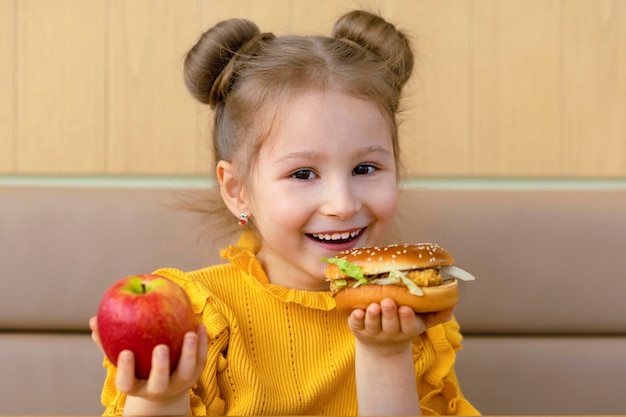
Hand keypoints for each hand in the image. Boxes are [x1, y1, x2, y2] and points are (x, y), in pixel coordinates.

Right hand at [89, 316, 207, 410]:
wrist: (166, 387)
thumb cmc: (138, 366)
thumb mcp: (123, 358)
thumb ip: (108, 342)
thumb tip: (92, 320)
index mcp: (136, 386)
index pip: (127, 383)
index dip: (126, 370)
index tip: (126, 353)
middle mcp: (157, 388)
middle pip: (159, 383)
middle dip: (160, 366)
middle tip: (161, 347)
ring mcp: (178, 383)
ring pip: (186, 372)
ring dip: (189, 352)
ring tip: (190, 332)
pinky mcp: (195, 375)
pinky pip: (201, 360)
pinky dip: (202, 343)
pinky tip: (200, 325)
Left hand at [347, 298, 454, 354]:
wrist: (382, 347)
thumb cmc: (404, 326)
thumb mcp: (422, 322)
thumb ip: (437, 314)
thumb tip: (452, 302)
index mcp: (407, 330)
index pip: (408, 325)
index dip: (407, 318)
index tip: (406, 308)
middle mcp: (390, 333)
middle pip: (390, 324)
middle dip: (389, 313)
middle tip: (388, 301)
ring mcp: (373, 332)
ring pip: (372, 324)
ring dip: (373, 315)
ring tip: (373, 305)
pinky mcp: (358, 329)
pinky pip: (356, 325)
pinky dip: (355, 318)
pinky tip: (356, 311)